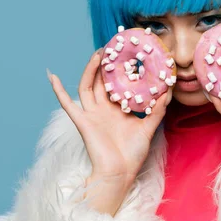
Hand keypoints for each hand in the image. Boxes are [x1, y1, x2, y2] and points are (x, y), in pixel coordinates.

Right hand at [47, 48, 172, 184]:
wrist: (119, 174)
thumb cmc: (132, 155)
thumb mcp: (148, 128)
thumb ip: (157, 110)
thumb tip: (168, 91)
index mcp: (117, 111)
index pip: (117, 85)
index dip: (120, 70)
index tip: (126, 54)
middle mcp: (103, 110)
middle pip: (101, 82)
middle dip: (104, 65)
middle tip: (111, 47)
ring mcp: (91, 114)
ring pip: (87, 87)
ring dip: (89, 70)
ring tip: (96, 54)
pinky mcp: (82, 121)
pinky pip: (67, 104)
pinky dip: (58, 91)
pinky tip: (52, 77)